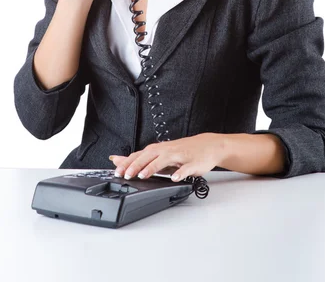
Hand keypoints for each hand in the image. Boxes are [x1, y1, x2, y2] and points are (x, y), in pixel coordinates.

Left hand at [109, 133, 224, 181]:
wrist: (208, 146)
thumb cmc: (182, 151)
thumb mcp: (159, 155)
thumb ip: (140, 159)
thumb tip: (119, 161)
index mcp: (158, 150)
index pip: (139, 155)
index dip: (127, 163)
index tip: (116, 171)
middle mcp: (167, 151)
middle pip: (149, 156)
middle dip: (136, 165)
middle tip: (126, 174)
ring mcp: (180, 156)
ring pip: (164, 160)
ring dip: (152, 167)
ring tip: (143, 175)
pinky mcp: (192, 163)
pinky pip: (186, 168)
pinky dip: (180, 173)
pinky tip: (174, 178)